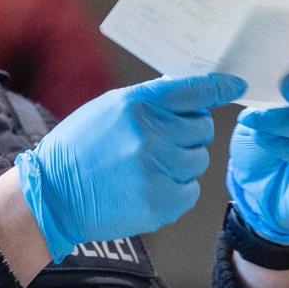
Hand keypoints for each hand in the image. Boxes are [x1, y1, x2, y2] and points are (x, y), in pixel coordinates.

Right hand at [15, 72, 246, 260]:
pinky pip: (191, 190)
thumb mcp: (110, 107)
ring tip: (150, 164)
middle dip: (189, 132)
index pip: (194, 90)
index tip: (234, 85)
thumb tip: (188, 92)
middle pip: (202, 128)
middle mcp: (150, 134)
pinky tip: (151, 184)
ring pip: (199, 159)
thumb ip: (150, 99)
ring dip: (182, 161)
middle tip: (162, 139)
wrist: (54, 194)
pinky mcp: (160, 202)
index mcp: (137, 105)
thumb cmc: (79, 148)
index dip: (219, 87)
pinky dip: (177, 188)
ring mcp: (156, 170)